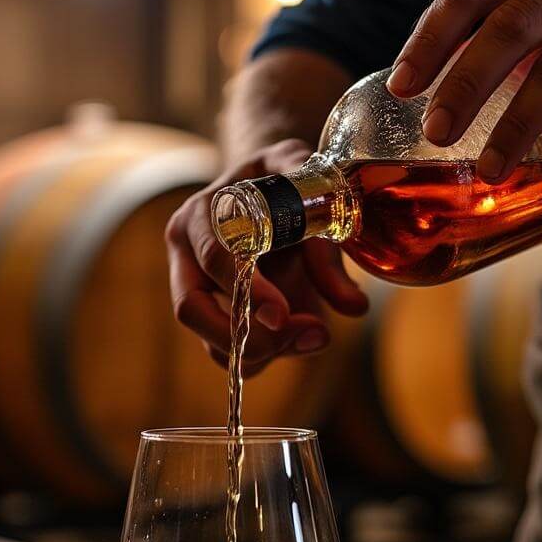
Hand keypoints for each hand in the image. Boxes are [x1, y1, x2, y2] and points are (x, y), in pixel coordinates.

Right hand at [166, 139, 368, 375]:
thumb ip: (328, 244)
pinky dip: (269, 358)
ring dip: (266, 353)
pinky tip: (305, 337)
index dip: (247, 291)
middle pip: (192, 309)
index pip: (213, 257)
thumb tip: (353, 307)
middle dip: (248, 335)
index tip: (283, 315)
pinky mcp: (215, 318)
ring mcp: (197, 290)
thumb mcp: (312, 192)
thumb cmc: (290, 182)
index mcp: (203, 213)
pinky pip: (231, 356)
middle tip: (306, 333)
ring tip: (316, 334)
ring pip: (211, 343)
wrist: (275, 190)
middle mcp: (188, 254)